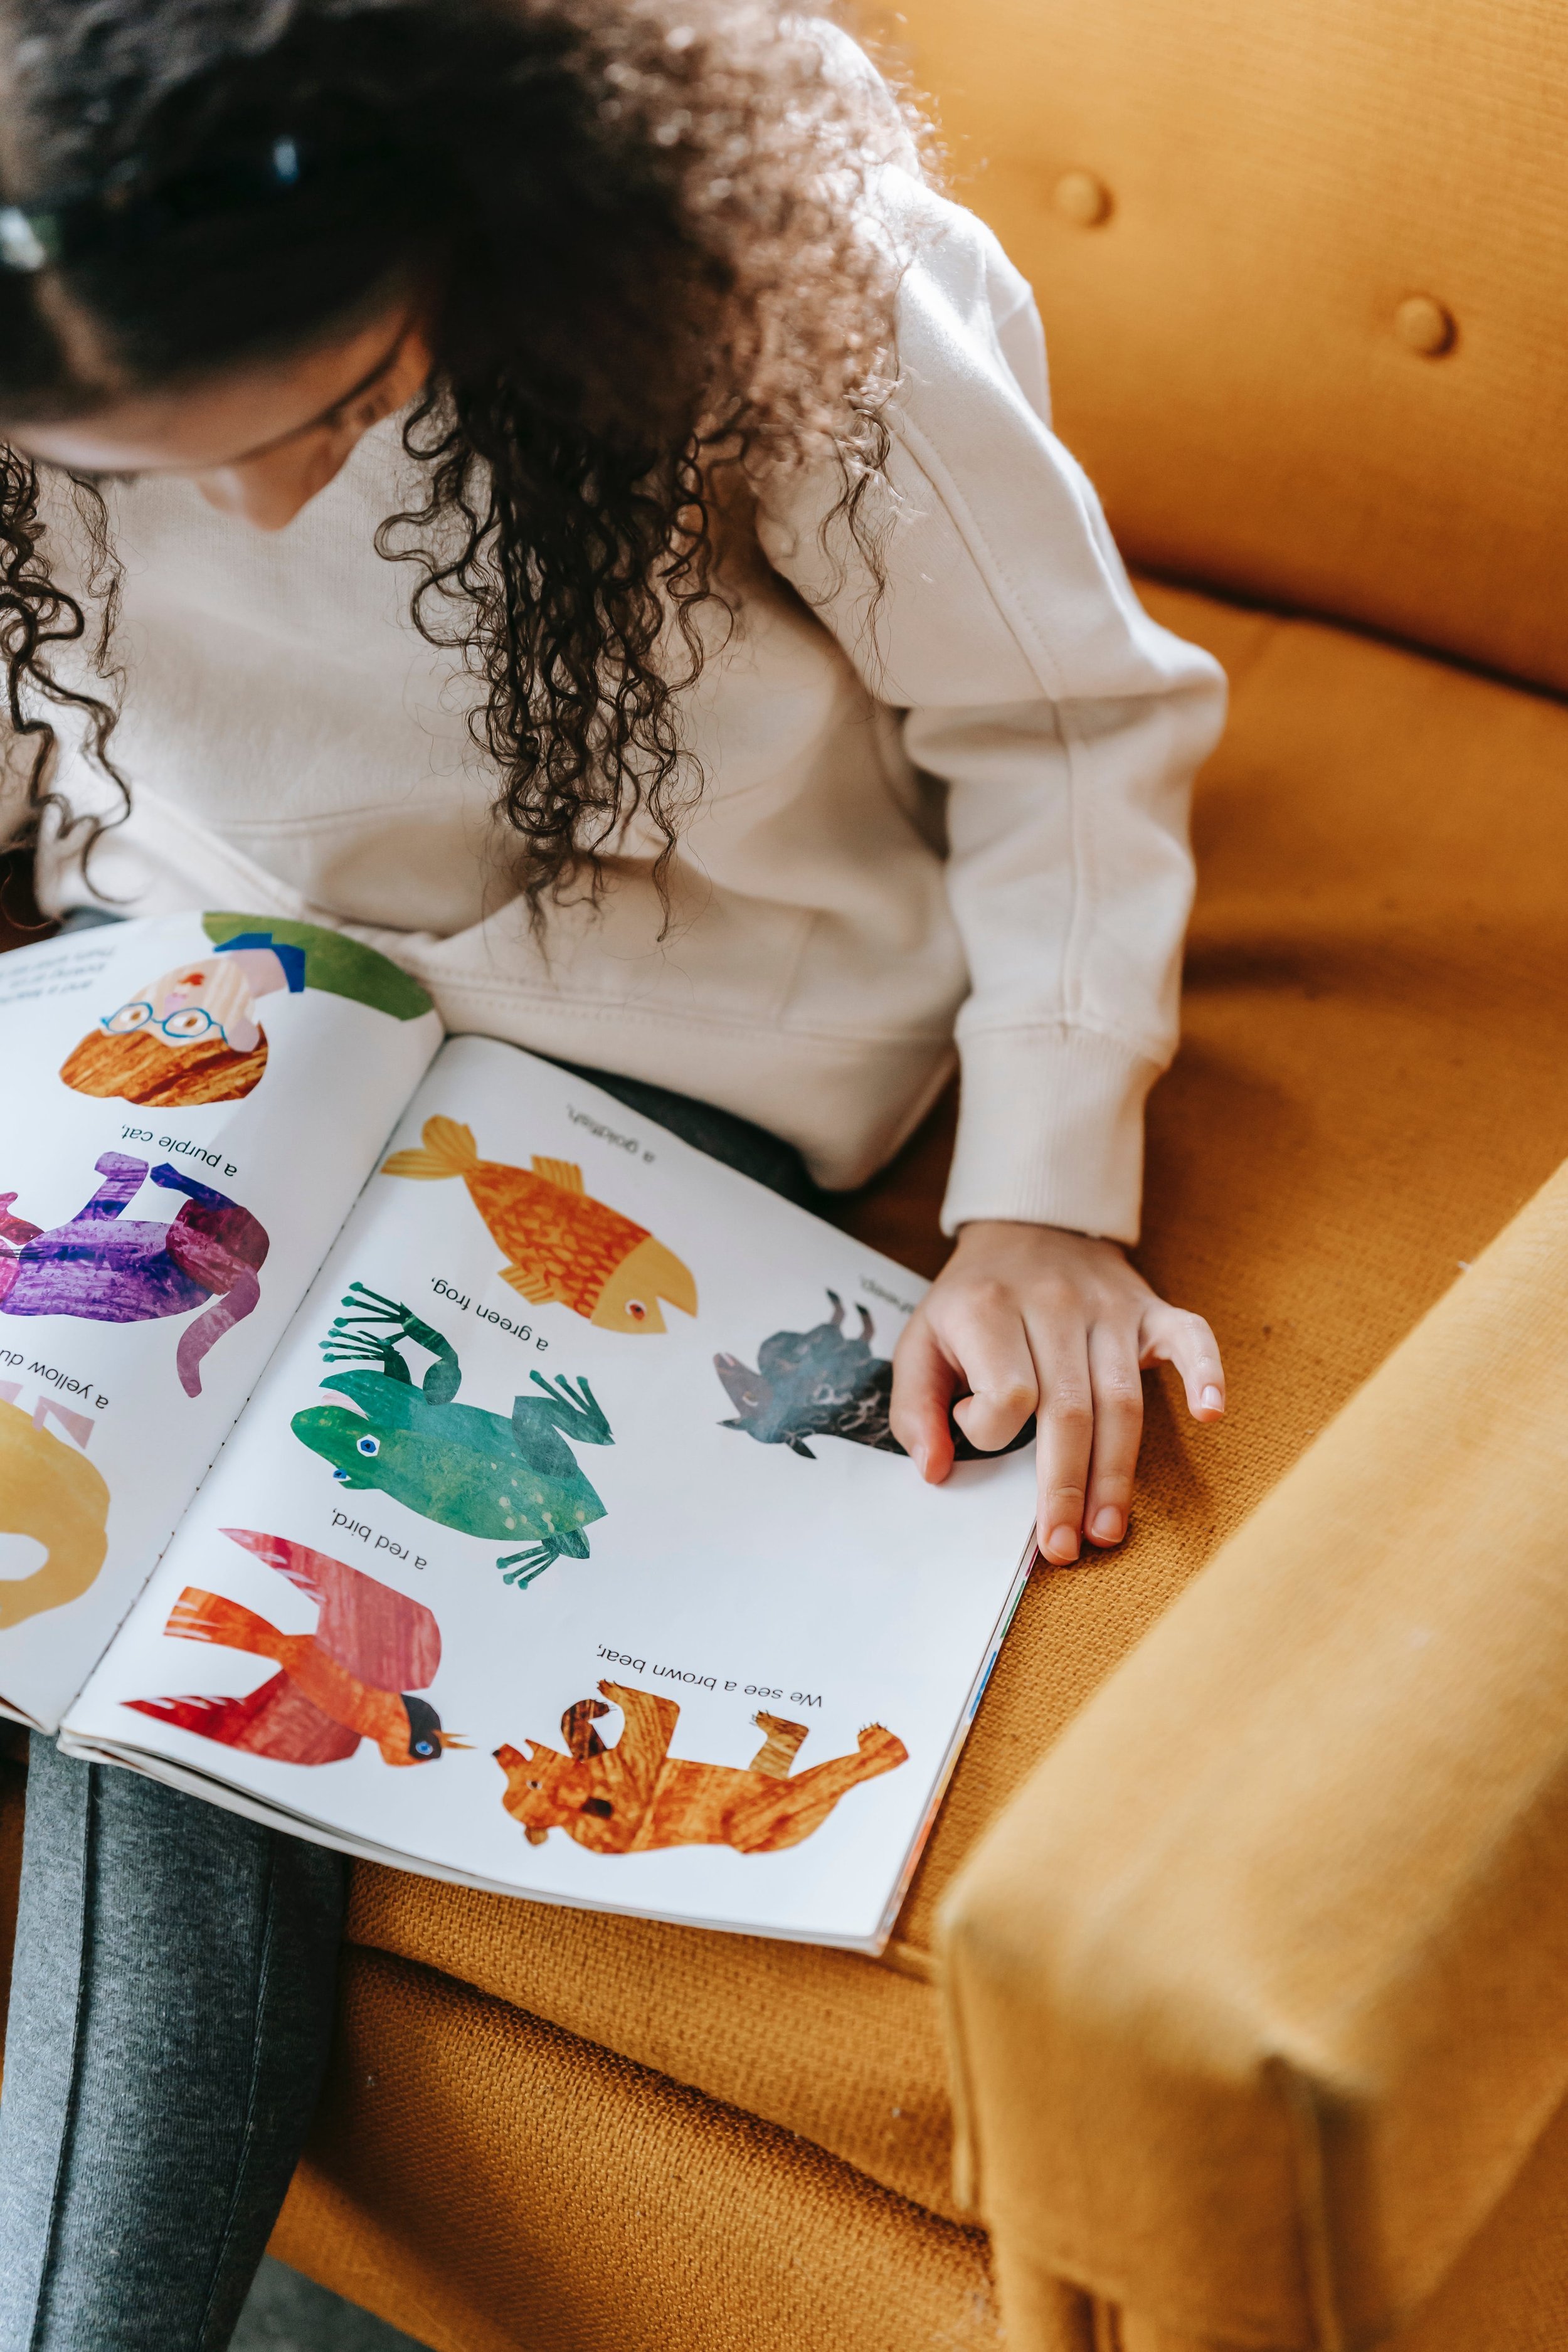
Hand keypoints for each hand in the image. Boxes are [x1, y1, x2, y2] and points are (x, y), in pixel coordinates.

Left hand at [889, 1221, 1224, 1563]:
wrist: (1027, 1224)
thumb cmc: (973, 1299)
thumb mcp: (920, 1341)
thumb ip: (915, 1408)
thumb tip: (935, 1471)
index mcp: (989, 1312)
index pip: (1005, 1395)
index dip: (988, 1429)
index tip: (977, 1429)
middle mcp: (1052, 1307)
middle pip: (1068, 1411)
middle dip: (1066, 1488)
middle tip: (1063, 1547)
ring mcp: (1108, 1307)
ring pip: (1121, 1399)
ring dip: (1118, 1471)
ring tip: (1109, 1528)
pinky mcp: (1149, 1308)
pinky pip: (1188, 1337)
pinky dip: (1205, 1372)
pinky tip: (1210, 1413)